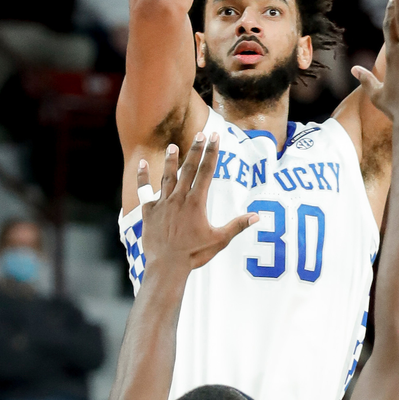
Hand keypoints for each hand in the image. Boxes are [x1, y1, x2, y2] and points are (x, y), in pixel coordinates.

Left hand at [138, 133, 257, 270]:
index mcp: (197, 202)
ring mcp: (163, 203)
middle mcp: (179, 198)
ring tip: (172, 146)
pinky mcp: (149, 211)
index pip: (207, 171)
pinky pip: (145, 191)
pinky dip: (143, 177)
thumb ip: (237, 226)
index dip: (212, 152)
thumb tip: (256, 217)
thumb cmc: (194, 254)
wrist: (166, 265)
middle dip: (196, 149)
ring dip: (171, 160)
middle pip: (189, 168)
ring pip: (167, 176)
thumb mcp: (219, 240)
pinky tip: (141, 164)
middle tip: (200, 133)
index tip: (215, 137)